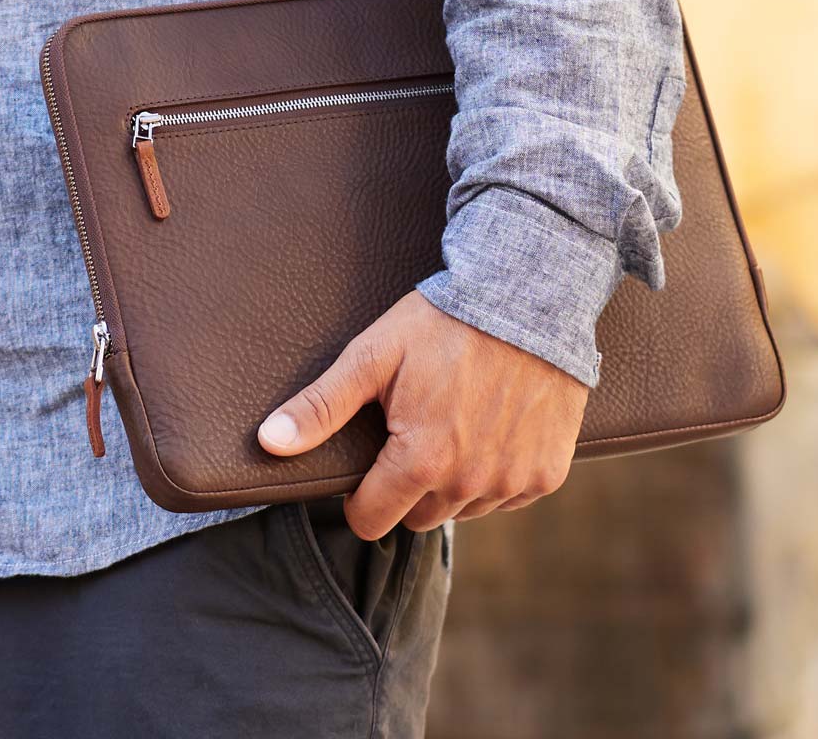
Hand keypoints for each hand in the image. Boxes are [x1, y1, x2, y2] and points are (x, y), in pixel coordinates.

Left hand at [257, 290, 588, 538]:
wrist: (527, 297)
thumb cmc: (442, 323)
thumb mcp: (372, 356)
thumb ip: (320, 406)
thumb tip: (269, 442)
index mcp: (420, 461)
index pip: (371, 520)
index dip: (359, 495)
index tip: (367, 463)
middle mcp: (469, 484)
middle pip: (417, 516)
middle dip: (405, 485)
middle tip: (411, 430)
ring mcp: (513, 482)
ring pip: (463, 509)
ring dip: (452, 481)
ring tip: (452, 420)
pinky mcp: (548, 474)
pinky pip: (508, 496)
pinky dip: (496, 472)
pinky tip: (491, 426)